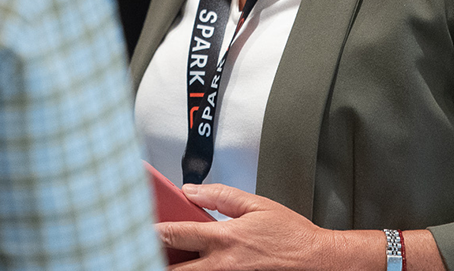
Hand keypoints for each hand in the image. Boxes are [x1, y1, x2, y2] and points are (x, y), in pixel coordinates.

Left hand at [156, 183, 343, 270]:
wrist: (316, 262)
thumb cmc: (290, 235)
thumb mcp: (256, 204)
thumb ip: (220, 196)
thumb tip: (192, 191)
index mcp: (224, 237)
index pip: (176, 234)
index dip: (152, 232)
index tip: (138, 228)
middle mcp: (222, 264)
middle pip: (175, 268)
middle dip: (154, 259)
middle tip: (139, 252)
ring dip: (174, 268)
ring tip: (164, 259)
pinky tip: (193, 266)